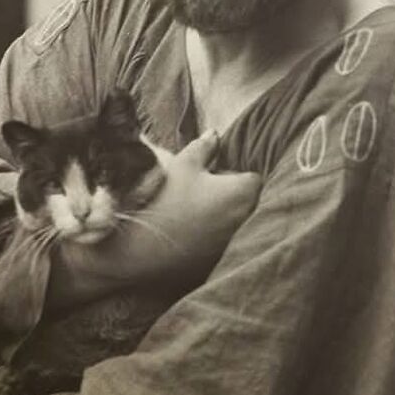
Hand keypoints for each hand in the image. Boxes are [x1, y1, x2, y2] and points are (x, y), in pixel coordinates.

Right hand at [116, 130, 261, 279]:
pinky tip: (191, 232)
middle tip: (203, 191)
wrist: (142, 248)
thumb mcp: (184, 164)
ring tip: (195, 212)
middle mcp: (247, 219)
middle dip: (233, 194)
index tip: (213, 175)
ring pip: (237, 221)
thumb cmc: (166, 200)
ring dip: (224, 215)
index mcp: (243, 193)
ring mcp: (235, 243)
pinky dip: (214, 235)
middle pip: (249, 201)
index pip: (253, 177)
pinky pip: (225, 242)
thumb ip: (205, 146)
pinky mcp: (221, 260)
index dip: (234, 173)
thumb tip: (214, 134)